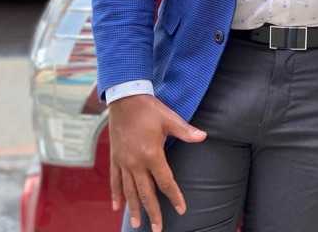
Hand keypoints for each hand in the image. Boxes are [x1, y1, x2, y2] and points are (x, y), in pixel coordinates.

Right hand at [108, 94, 206, 230]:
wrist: (124, 98)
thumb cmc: (149, 108)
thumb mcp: (170, 118)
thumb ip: (186, 131)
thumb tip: (203, 137)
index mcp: (152, 154)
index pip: (165, 182)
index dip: (174, 196)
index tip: (181, 209)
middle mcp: (136, 162)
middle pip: (146, 192)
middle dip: (153, 212)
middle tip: (157, 229)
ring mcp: (123, 161)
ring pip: (129, 190)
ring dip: (134, 208)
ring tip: (137, 224)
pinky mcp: (115, 157)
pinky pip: (115, 180)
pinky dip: (116, 194)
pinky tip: (117, 206)